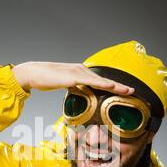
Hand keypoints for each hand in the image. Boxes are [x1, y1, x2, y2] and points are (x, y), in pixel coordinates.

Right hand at [11, 61, 133, 95]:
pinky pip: (92, 81)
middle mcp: (82, 70)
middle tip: (133, 92)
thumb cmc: (46, 79)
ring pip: (101, 81)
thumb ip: (73, 89)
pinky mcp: (73, 76)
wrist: (32, 73)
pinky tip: (113, 87)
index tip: (125, 92)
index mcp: (81, 73)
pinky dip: (104, 84)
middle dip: (120, 87)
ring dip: (116, 86)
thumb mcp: (64, 85)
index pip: (100, 81)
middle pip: (104, 80)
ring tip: (129, 91)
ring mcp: (78, 72)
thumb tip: (80, 97)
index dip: (113, 87)